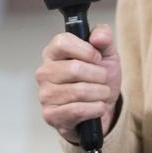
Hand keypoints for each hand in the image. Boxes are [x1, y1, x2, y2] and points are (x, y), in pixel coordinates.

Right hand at [37, 26, 121, 144]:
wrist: (101, 109)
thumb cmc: (98, 80)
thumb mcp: (106, 54)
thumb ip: (104, 37)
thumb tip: (98, 37)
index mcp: (53, 53)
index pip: (62, 42)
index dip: (87, 50)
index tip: (97, 58)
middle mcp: (44, 72)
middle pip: (74, 68)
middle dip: (99, 76)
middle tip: (102, 80)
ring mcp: (45, 95)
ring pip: (78, 91)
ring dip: (100, 94)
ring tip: (101, 94)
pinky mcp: (50, 115)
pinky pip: (77, 110)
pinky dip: (95, 109)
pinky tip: (97, 107)